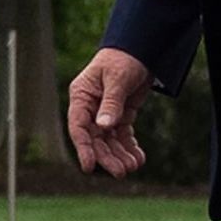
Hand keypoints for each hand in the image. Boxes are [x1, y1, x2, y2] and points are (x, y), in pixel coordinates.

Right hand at [68, 48, 154, 176]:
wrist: (141, 48)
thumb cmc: (124, 58)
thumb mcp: (118, 78)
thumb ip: (111, 103)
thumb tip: (104, 127)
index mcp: (81, 96)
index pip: (78, 126)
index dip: (83, 148)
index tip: (89, 166)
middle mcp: (90, 107)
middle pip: (95, 138)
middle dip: (107, 156)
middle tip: (121, 172)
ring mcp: (105, 112)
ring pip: (109, 140)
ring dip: (120, 155)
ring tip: (133, 166)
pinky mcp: (121, 114)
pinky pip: (122, 135)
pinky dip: (129, 147)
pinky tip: (139, 158)